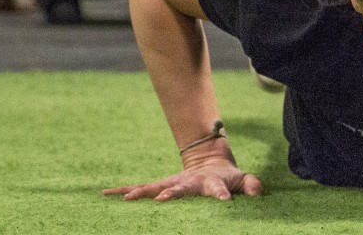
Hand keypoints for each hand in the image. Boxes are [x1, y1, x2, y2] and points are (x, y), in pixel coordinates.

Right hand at [103, 157, 262, 201]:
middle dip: (173, 193)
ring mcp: (173, 182)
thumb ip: (251, 185)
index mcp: (211, 182)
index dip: (222, 194)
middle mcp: (189, 181)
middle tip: (164, 198)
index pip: (218, 188)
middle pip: (181, 188)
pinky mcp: (161, 186)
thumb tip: (257, 192)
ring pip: (156, 187)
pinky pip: (142, 189)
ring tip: (126, 198)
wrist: (210, 162)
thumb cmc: (228, 177)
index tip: (225, 200)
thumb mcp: (243, 179)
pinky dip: (124, 191)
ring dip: (142, 192)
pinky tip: (106, 194)